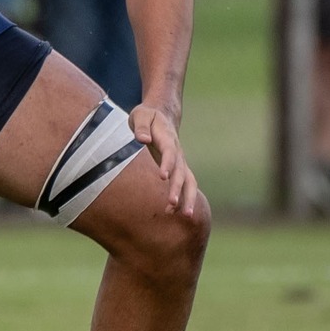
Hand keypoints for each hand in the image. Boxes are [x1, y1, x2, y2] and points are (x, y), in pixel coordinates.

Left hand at [130, 102, 203, 220]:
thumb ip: (141, 127)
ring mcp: (179, 161)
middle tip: (173, 204)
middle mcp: (177, 152)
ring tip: (184, 216)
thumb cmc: (146, 116)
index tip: (163, 176)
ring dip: (187, 198)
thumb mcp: (140, 115)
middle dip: (178, 188)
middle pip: (182, 172)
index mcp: (168, 138)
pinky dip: (182, 198)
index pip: (169, 152)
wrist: (161, 115)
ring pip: (189, 181)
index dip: (167, 164)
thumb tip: (143, 139)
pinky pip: (183, 184)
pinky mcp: (177, 168)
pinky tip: (173, 212)